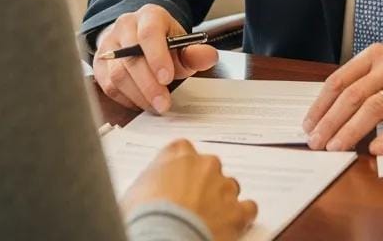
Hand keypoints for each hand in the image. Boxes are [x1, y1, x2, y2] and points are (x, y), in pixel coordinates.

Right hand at [93, 5, 217, 111]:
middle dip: (149, 85)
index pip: (149, 33)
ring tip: (155, 105)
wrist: (138, 34)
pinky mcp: (99, 64)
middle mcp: (125, 26)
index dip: (157, 56)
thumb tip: (209, 57)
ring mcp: (109, 44)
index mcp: (149, 16)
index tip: (167, 78)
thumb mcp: (182, 43)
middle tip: (163, 103)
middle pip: (131, 57)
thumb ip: (195, 52)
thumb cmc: (162, 41)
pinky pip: (108, 85)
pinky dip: (126, 98)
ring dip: (138, 95)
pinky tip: (140, 102)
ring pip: (118, 73)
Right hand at [121, 139, 257, 240]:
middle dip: (203, 185)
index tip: (177, 182)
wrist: (161, 237)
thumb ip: (150, 182)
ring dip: (222, 201)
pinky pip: (247, 209)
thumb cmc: (142, 216)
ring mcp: (223, 186)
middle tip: (190, 206)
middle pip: (209, 168)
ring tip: (208, 221)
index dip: (181, 170)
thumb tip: (148, 192)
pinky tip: (231, 227)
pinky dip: (242, 217)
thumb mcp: (135, 191)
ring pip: (230, 187)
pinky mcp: (237, 212)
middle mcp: (205, 164)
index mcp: (179, 154)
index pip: (183, 151)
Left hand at [302, 41, 382, 155]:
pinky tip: (376, 150)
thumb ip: (365, 81)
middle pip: (353, 95)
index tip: (308, 124)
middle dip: (330, 122)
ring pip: (374, 108)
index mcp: (376, 56)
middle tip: (316, 142)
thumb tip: (331, 111)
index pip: (340, 80)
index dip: (321, 104)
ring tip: (336, 148)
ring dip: (351, 131)